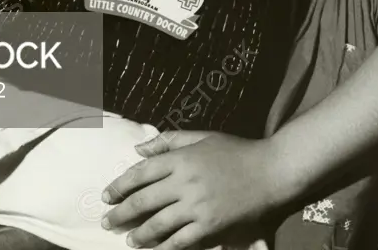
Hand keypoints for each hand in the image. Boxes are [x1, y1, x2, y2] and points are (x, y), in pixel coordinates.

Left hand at [101, 132, 280, 247]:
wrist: (270, 171)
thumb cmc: (236, 151)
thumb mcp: (202, 137)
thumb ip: (169, 141)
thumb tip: (138, 149)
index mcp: (181, 158)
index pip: (141, 172)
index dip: (120, 185)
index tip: (107, 195)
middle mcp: (185, 182)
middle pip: (143, 200)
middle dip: (121, 214)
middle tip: (107, 222)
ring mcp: (197, 206)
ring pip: (158, 224)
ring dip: (139, 235)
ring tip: (130, 240)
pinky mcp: (210, 226)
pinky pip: (181, 241)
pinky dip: (164, 248)